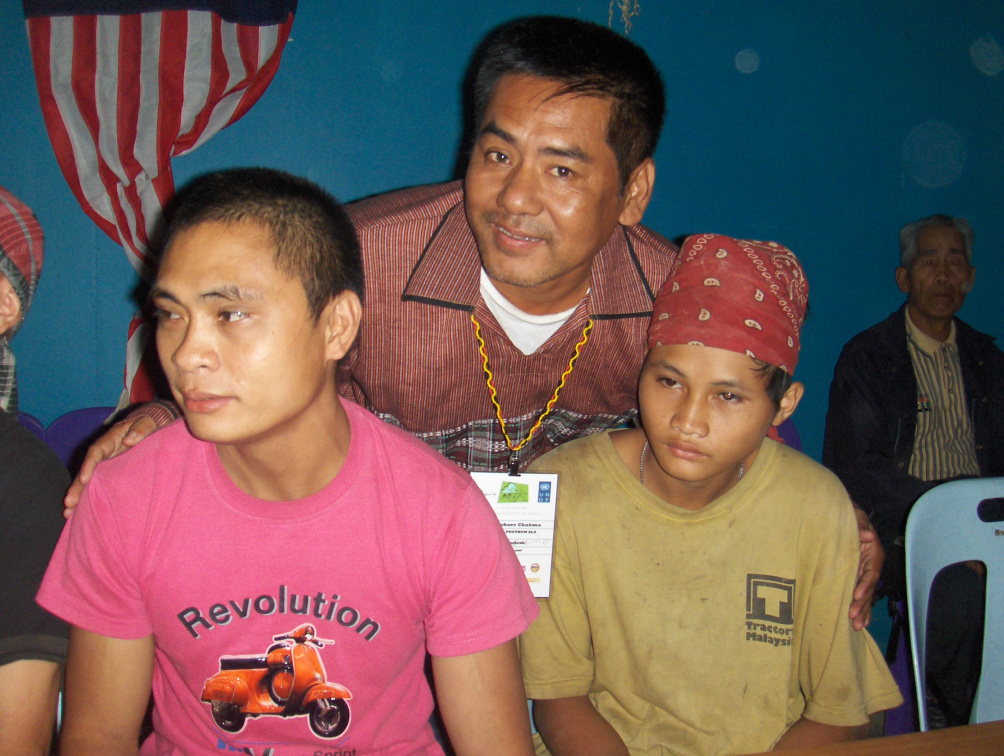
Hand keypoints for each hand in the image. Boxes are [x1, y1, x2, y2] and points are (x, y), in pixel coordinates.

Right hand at [63, 415, 157, 515]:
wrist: (150, 425)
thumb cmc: (148, 423)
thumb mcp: (147, 422)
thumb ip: (141, 429)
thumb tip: (129, 440)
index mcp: (110, 439)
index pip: (96, 452)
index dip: (89, 465)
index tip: (84, 480)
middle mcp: (104, 453)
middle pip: (87, 469)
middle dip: (77, 487)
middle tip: (69, 503)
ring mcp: (105, 463)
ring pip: (88, 480)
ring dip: (79, 496)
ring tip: (68, 514)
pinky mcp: (109, 473)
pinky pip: (97, 484)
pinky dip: (89, 497)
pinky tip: (82, 512)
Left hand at [849, 506, 883, 629]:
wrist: (844, 516)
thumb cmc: (849, 515)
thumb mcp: (855, 516)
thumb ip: (860, 525)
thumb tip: (867, 536)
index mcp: (873, 553)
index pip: (871, 572)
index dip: (864, 584)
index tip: (855, 595)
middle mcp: (872, 565)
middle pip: (869, 588)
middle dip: (862, 604)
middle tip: (853, 618)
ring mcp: (865, 572)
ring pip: (866, 595)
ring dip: (862, 610)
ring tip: (856, 626)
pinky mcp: (857, 576)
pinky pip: (861, 594)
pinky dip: (861, 608)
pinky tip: (860, 622)